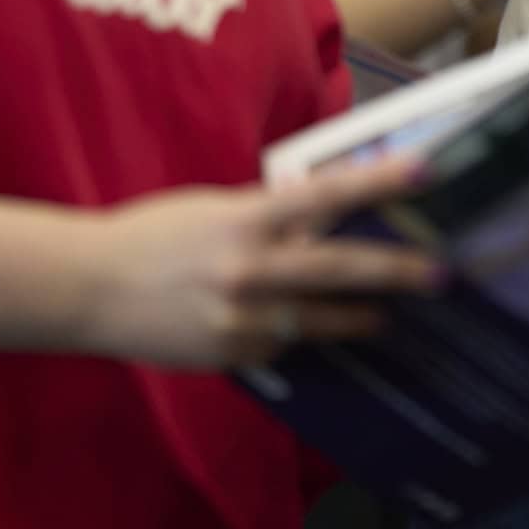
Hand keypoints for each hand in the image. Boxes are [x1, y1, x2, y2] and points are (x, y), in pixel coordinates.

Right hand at [78, 155, 443, 368]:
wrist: (88, 290)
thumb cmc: (153, 236)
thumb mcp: (214, 209)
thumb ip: (268, 214)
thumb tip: (322, 213)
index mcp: (244, 221)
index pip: (324, 196)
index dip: (377, 183)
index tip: (425, 173)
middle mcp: (248, 271)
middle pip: (338, 270)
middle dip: (395, 273)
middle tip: (440, 273)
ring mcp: (241, 320)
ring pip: (318, 320)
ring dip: (358, 317)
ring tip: (385, 315)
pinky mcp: (232, 356)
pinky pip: (280, 344)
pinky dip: (293, 334)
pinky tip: (296, 328)